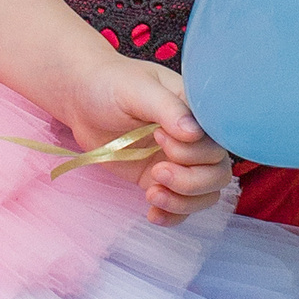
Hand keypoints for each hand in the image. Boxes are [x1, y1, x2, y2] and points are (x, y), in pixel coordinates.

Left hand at [58, 50, 229, 226]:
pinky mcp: (158, 178)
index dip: (195, 150)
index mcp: (195, 111)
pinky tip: (152, 214)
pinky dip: (173, 215)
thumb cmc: (110, 84)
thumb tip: (194, 133)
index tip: (159, 136)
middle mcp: (193, 138)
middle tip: (156, 170)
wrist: (81, 98)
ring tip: (151, 193)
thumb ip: (167, 109)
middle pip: (217, 172)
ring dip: (182, 201)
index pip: (217, 141)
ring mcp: (177, 161)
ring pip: (204, 193)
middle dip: (190, 180)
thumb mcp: (137, 89)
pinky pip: (181, 204)